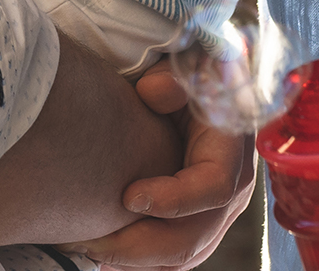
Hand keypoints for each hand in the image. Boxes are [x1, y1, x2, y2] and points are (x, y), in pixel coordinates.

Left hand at [61, 66, 254, 269]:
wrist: (206, 86)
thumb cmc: (193, 75)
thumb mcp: (190, 66)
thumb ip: (173, 76)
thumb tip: (153, 93)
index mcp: (231, 150)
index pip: (214, 187)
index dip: (174, 199)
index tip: (129, 197)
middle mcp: (230, 190)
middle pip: (193, 238)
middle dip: (139, 247)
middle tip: (89, 243)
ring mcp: (216, 213)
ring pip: (183, 256)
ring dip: (135, 261)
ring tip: (87, 252)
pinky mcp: (199, 223)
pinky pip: (175, 257)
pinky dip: (142, 263)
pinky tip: (105, 257)